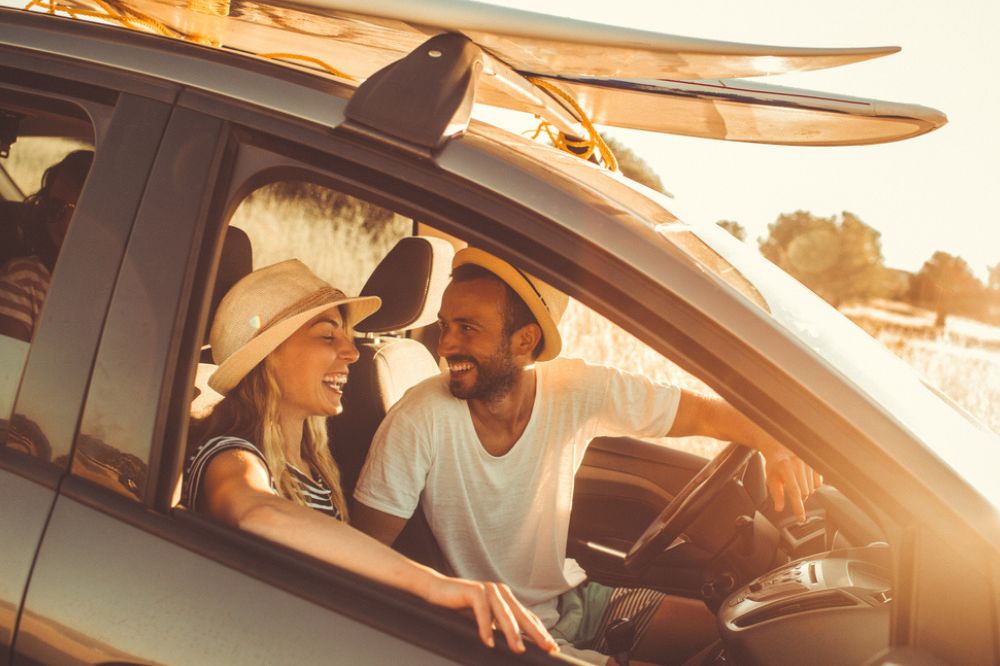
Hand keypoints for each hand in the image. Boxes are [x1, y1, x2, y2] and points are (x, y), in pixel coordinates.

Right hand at [421, 574, 558, 653]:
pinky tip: (489, 642)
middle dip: (536, 633)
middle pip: (522, 615)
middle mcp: (501, 592)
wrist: (437, 590)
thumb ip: (500, 626)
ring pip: (504, 614)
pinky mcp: (474, 591)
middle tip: (546, 647)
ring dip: (512, 633)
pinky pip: (483, 612)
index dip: (540, 632)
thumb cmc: (461, 607)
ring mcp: (489, 590)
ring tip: (518, 649)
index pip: (527, 617)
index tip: (552, 646)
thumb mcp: (486, 619)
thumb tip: (518, 644)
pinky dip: (486, 628)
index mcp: (506, 598)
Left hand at [763, 447, 822, 520]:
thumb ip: (776, 494)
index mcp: (785, 467)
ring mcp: (808, 463)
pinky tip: (804, 480)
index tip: (801, 518)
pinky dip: (813, 486)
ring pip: (812, 489)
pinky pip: (819, 483)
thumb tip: (779, 508)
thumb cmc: (774, 465)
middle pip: (805, 492)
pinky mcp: (815, 464)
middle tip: (792, 492)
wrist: (780, 448)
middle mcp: (798, 464)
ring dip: (805, 491)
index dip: (798, 506)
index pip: (795, 492)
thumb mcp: (771, 479)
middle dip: (799, 498)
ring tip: (796, 483)